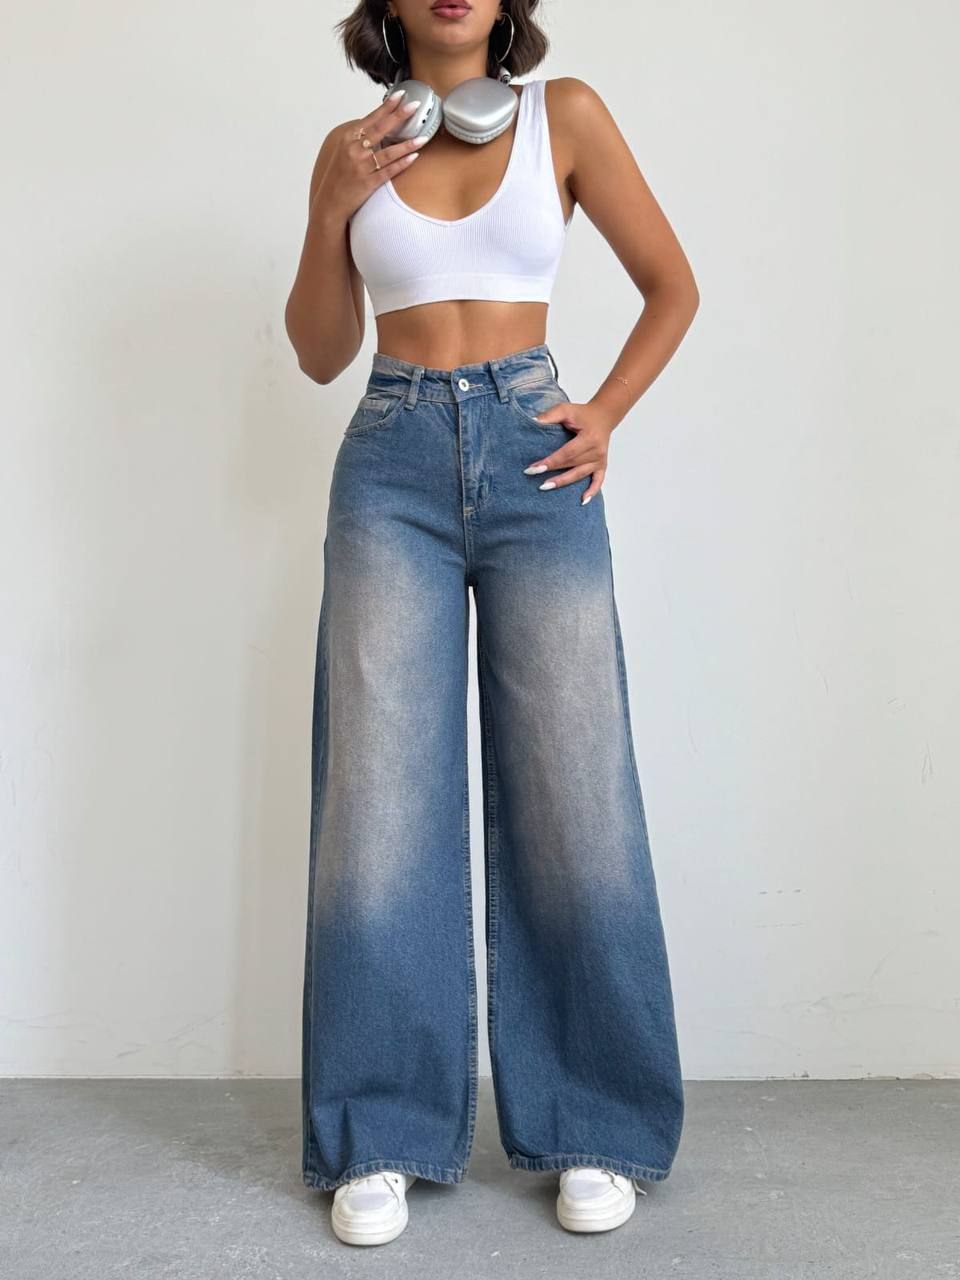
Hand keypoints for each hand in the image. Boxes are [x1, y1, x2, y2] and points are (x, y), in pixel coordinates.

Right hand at [310, 92, 429, 224]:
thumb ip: (360, 138)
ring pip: (389, 152)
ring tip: (424, 137)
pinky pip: (389, 171)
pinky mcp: (368, 183)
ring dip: (407, 144)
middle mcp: (355, 150)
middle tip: (415, 106)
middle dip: (400, 116)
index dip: (387, 106)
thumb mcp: (345, 151)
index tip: (401, 95)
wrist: (330, 201)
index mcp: (349, 138)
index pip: (372, 118)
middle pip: (381, 129)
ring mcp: (362, 167)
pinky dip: (402, 164)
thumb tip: (380, 124)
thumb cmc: (339, 175)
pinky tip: (414, 157)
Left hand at [521, 400, 618, 503]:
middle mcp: (597, 451)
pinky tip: (582, 501)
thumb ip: (550, 415)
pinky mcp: (602, 465)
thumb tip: (532, 422)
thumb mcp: (566, 410)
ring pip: (580, 475)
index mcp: (589, 438)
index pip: (566, 453)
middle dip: (551, 472)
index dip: (550, 462)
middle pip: (571, 465)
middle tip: (532, 476)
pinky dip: (592, 491)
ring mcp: (600, 460)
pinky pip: (598, 481)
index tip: (533, 468)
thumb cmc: (583, 414)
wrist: (603, 416)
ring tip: (545, 487)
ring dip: (563, 482)